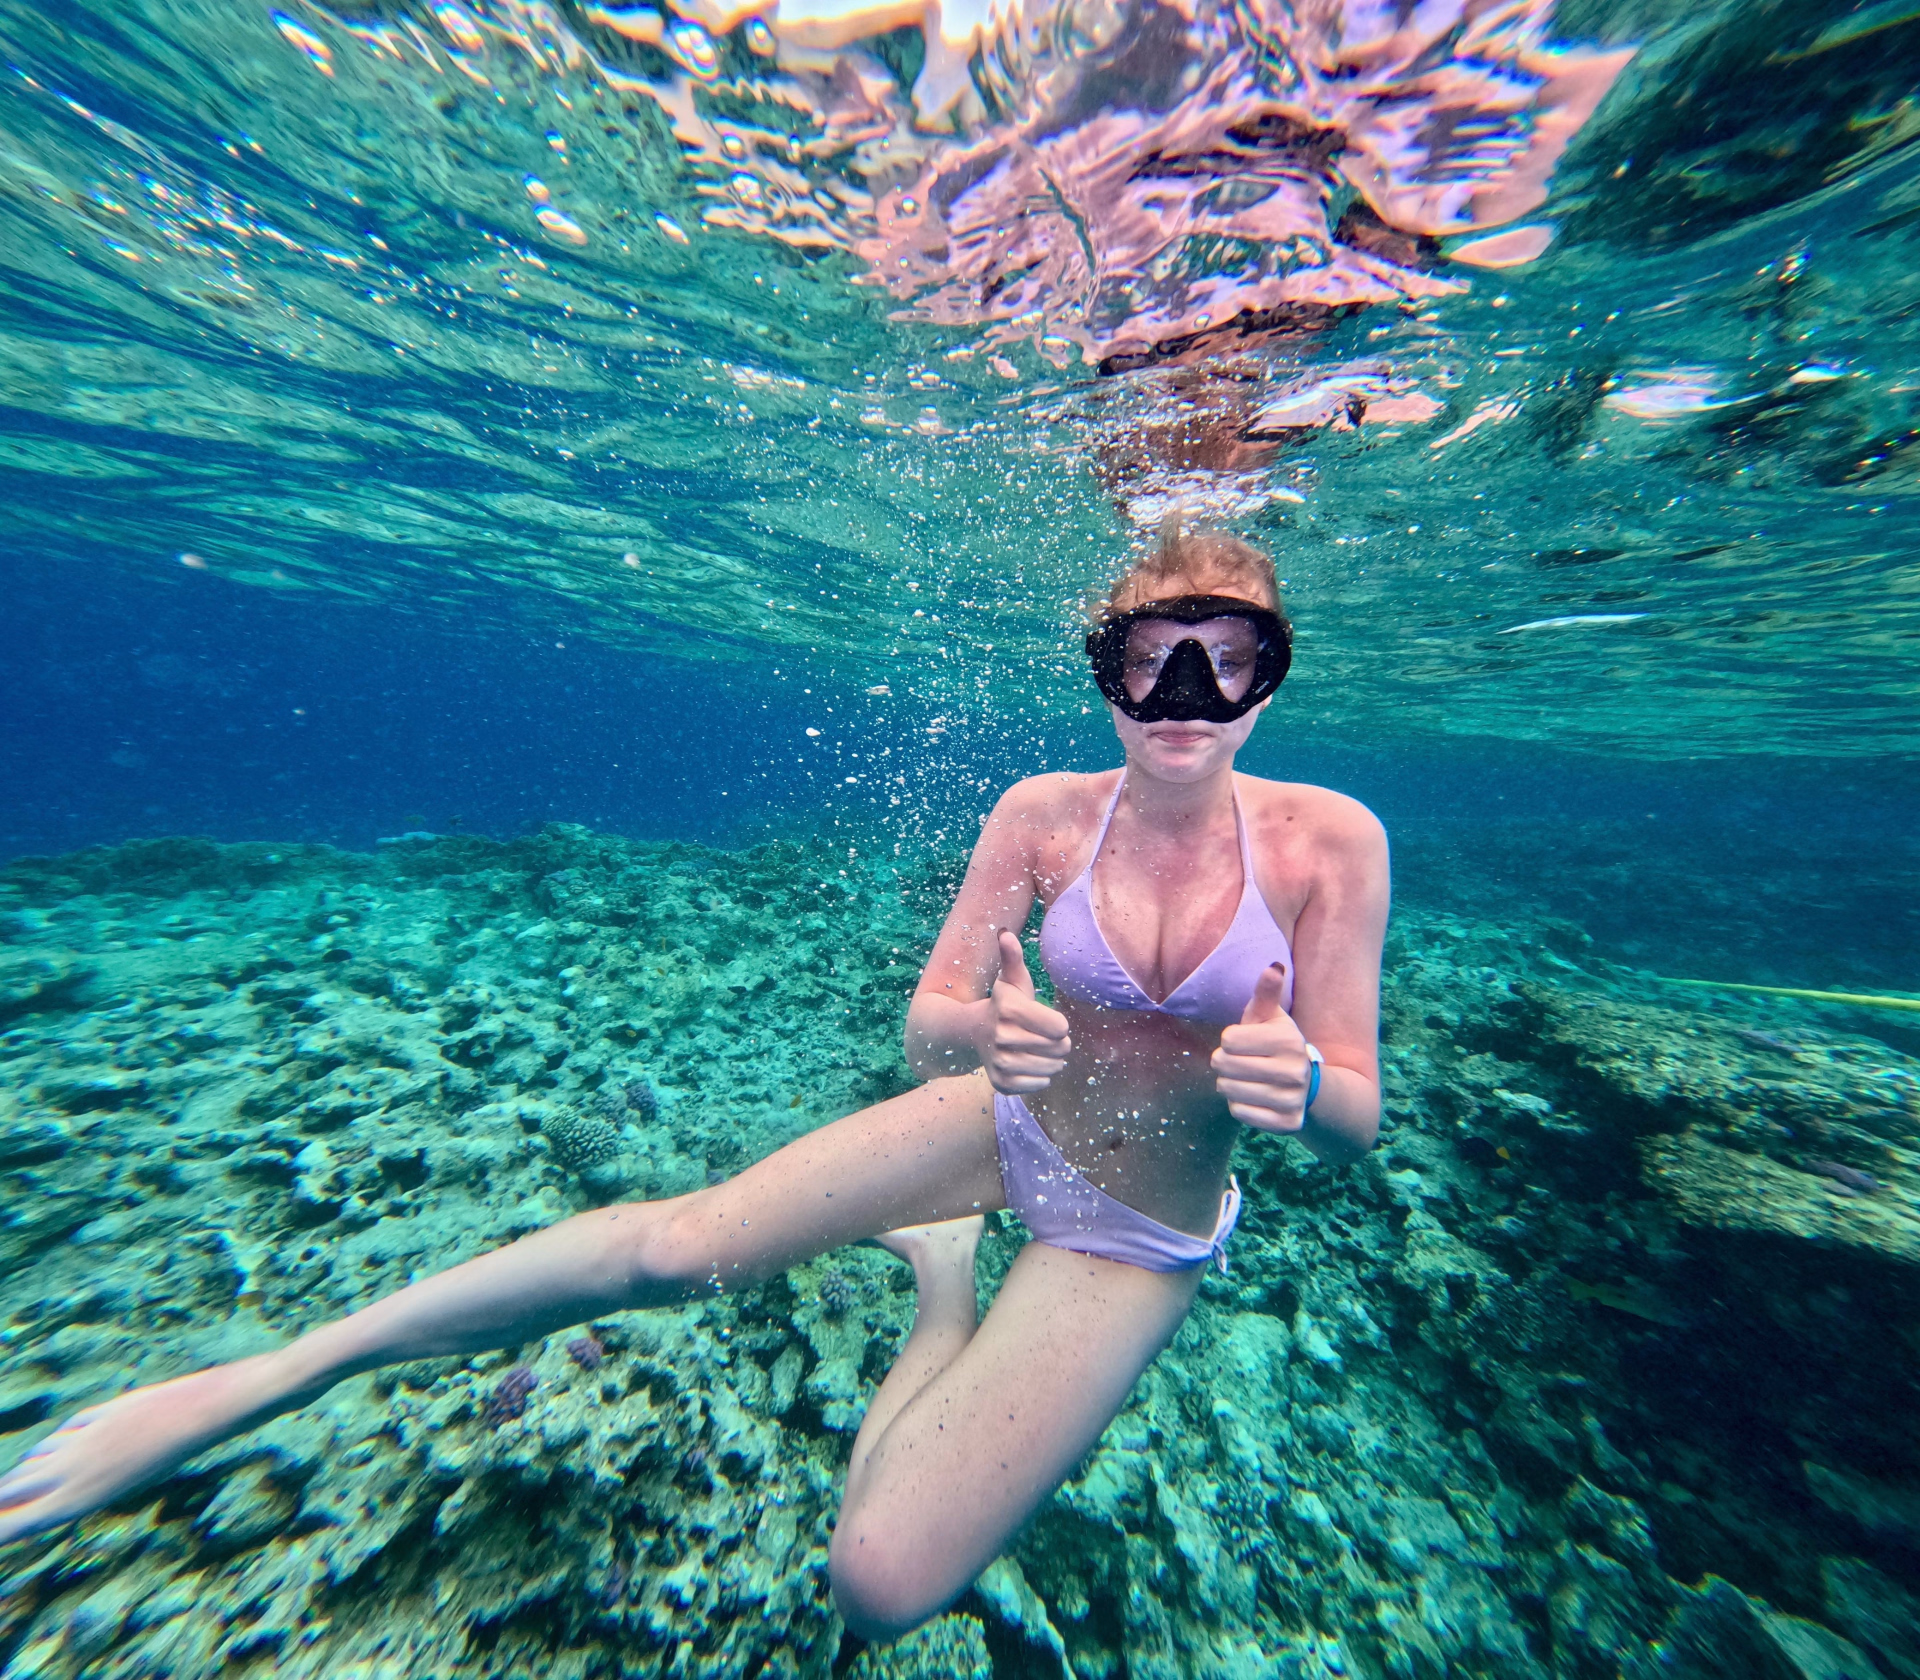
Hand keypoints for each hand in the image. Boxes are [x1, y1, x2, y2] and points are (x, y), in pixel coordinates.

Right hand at [980, 929, 1071, 1093]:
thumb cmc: (1004, 1003)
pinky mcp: (1000, 1082)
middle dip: (1059, 1043)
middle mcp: (1001, 1036)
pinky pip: (1038, 1085)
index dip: (1059, 1024)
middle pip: (1059, 1049)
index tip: (1048, 1020)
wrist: (974, 1033)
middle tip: (1045, 1037)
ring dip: (1052, 1061)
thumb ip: (1012, 957)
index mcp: (1009, 1009)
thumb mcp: (1011, 980)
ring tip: (1041, 1051)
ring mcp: (999, 1061)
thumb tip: (1005, 934)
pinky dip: (1041, 1077)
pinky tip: (1030, 1065)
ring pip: (1051, 1069)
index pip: (1060, 1027)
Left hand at [1211, 962, 1313, 1131]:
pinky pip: (1239, 1113)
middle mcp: (1293, 1070)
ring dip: (1230, 1085)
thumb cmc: (1277, 1045)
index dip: (1229, 1041)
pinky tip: (1254, 1097)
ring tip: (1246, 1079)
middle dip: (1225, 1063)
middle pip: (1224, 1065)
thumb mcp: (1272, 1017)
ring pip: (1228, 1090)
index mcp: (1288, 1040)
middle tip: (1240, 1063)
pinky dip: (1239, 1105)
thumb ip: (1267, 993)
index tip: (1244, 1043)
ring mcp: (1292, 1099)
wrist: (1309, 1087)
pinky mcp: (1287, 1124)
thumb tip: (1274, 967)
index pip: (1228, 1039)